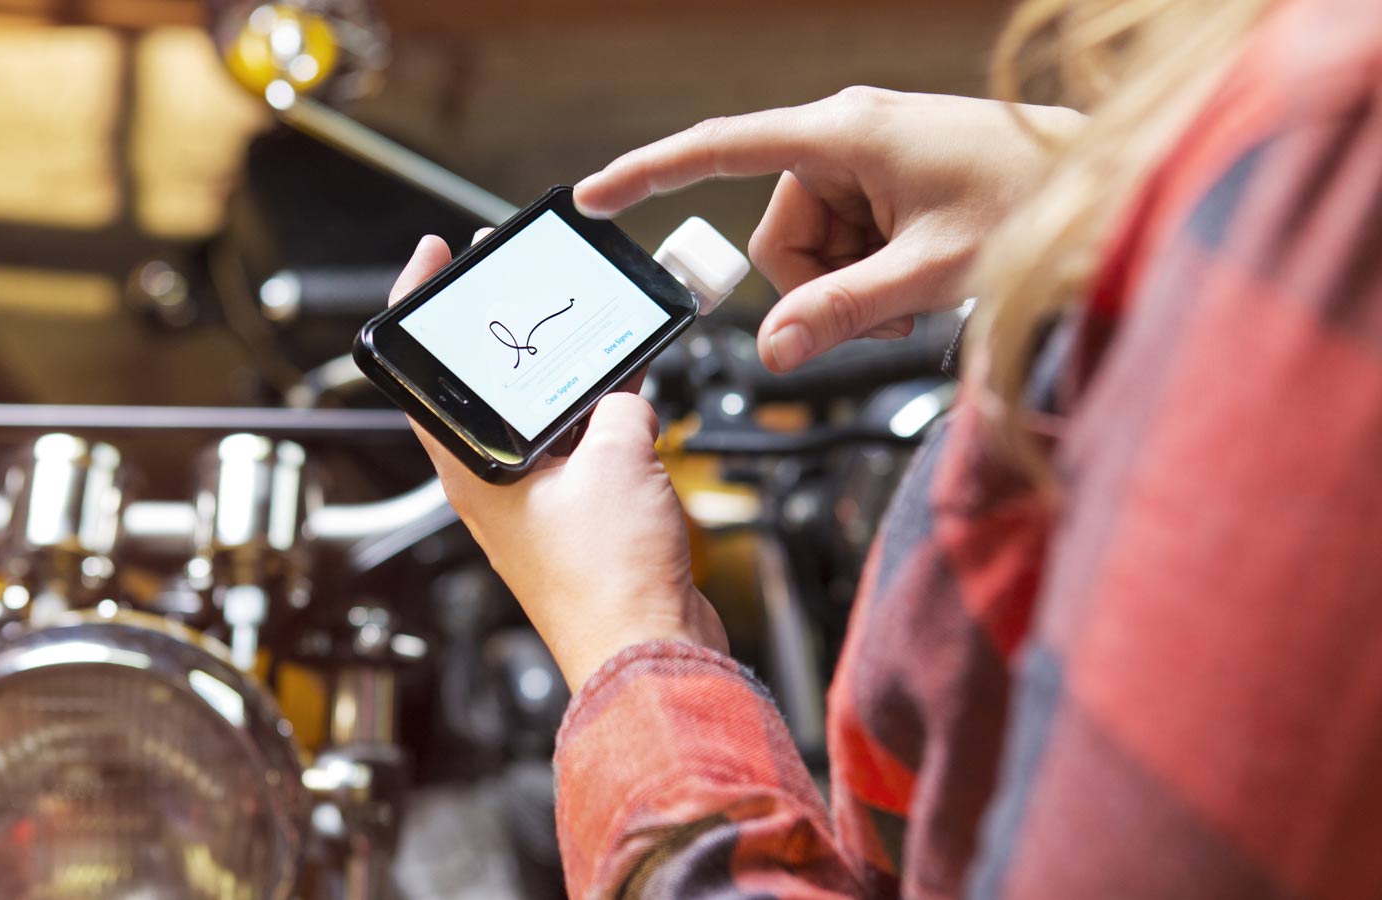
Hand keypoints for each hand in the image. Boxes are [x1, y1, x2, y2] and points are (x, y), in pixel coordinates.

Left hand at [391, 235, 726, 690]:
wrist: (650, 654)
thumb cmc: (609, 582)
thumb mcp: (617, 459)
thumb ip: (618, 406)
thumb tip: (625, 395)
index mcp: (473, 470)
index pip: (424, 376)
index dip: (420, 307)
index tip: (433, 259)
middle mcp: (496, 484)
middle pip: (488, 387)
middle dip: (505, 328)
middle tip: (515, 273)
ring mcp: (538, 502)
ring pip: (545, 416)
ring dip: (568, 373)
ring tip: (589, 323)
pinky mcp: (581, 518)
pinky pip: (588, 448)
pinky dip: (607, 415)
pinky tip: (636, 386)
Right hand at [574, 87, 1083, 371]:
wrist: (1109, 186)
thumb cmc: (1038, 205)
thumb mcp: (931, 273)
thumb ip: (842, 313)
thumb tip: (772, 351)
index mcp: (846, 133)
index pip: (720, 149)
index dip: (650, 173)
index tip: (594, 196)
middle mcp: (848, 134)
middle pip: (777, 230)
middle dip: (816, 284)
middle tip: (886, 306)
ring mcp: (869, 156)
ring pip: (810, 245)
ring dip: (849, 283)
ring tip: (918, 288)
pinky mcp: (888, 178)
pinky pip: (843, 239)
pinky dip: (870, 271)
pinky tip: (920, 274)